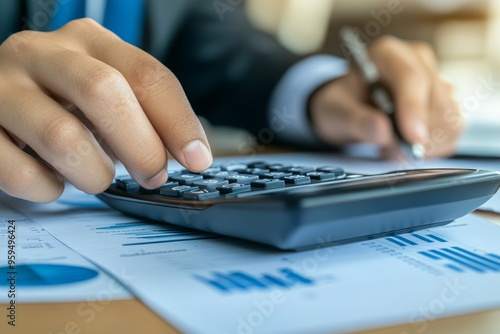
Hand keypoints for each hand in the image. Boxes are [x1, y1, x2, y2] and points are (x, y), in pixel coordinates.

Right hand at [0, 19, 211, 201]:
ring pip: (62, 137)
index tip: (198, 158)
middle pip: (104, 94)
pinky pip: (20, 172)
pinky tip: (54, 180)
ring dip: (94, 173)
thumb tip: (192, 153)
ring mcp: (2, 87)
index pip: (146, 74)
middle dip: (140, 146)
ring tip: (97, 177)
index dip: (178, 121)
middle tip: (153, 176)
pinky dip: (49, 189)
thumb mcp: (107, 91)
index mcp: (88, 41)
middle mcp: (42, 53)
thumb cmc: (63, 100)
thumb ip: (145, 112)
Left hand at [309, 35, 462, 159]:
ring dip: (424, 145)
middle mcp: (417, 61)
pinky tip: (406, 146)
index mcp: (387, 54)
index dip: (414, 109)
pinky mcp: (445, 104)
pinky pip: (451, 132)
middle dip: (417, 135)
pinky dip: (431, 148)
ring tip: (391, 146)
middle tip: (387, 150)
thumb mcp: (335, 112)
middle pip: (437, 101)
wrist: (349, 108)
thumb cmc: (342, 104)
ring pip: (449, 119)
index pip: (411, 77)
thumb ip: (356, 121)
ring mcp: (436, 81)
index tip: (413, 139)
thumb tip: (383, 132)